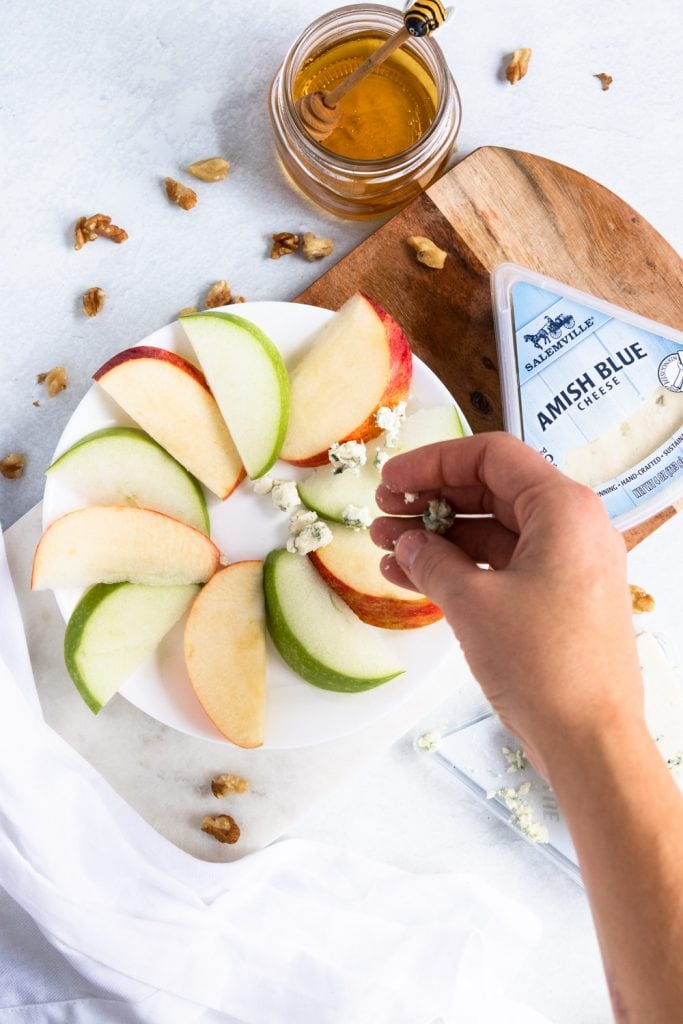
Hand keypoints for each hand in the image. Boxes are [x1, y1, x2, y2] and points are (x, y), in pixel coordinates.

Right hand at [371, 432, 643, 776]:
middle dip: (430, 500)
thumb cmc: (542, 664)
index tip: (390, 481)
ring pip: (492, 530)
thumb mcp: (473, 602)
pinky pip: (500, 566)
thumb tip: (406, 544)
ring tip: (384, 548)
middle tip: (382, 514)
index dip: (433, 462)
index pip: (492, 456)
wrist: (590, 741)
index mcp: (563, 509)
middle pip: (490, 490)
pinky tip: (410, 577)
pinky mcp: (556, 599)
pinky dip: (458, 567)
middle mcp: (571, 528)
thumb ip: (432, 560)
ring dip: (437, 536)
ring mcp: (566, 565)